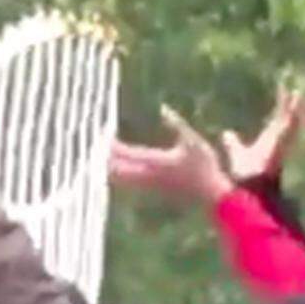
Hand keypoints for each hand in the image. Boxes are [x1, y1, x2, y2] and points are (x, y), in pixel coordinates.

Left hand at [111, 105, 234, 201]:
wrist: (211, 195)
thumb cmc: (204, 167)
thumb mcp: (193, 141)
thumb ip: (177, 124)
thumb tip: (163, 108)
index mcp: (158, 162)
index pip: (129, 153)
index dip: (114, 147)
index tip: (102, 138)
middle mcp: (151, 175)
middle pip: (121, 169)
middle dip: (107, 160)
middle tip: (93, 150)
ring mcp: (152, 185)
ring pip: (125, 178)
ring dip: (112, 169)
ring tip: (100, 162)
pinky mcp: (155, 190)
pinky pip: (132, 182)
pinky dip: (122, 176)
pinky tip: (118, 174)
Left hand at [221, 86, 301, 180]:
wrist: (249, 184)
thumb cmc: (244, 173)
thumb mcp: (238, 151)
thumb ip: (233, 143)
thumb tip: (226, 134)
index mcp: (270, 138)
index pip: (278, 118)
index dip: (282, 106)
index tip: (285, 94)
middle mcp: (277, 138)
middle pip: (286, 116)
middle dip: (290, 103)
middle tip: (295, 90)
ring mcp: (281, 140)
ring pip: (291, 119)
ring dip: (295, 107)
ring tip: (299, 92)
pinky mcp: (282, 142)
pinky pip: (290, 125)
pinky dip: (295, 114)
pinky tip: (298, 103)